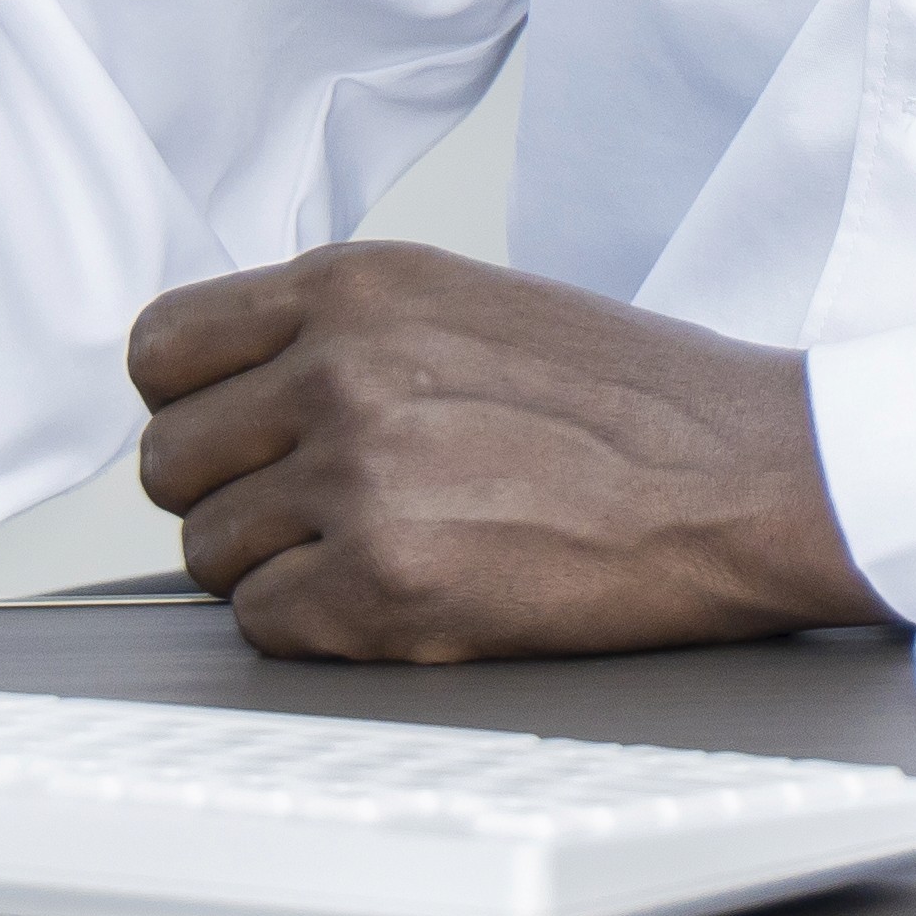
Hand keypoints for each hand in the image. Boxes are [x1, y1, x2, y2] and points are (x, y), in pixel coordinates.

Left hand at [123, 245, 888, 660]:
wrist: (754, 475)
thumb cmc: (635, 401)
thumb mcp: (471, 303)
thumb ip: (344, 332)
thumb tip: (236, 395)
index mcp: (356, 285)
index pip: (161, 349)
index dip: (190, 405)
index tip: (237, 436)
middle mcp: (341, 369)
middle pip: (168, 461)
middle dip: (231, 497)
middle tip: (321, 512)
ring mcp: (360, 477)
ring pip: (208, 553)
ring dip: (278, 569)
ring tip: (386, 551)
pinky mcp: (387, 585)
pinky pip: (265, 626)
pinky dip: (321, 630)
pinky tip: (408, 598)